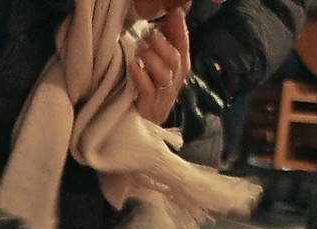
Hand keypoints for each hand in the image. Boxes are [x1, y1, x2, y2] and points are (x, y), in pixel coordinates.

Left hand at [129, 7, 190, 125]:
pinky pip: (147, 91)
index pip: (183, 47)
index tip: (173, 12)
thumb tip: (175, 12)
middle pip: (174, 60)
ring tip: (139, 51)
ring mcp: (162, 97)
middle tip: (148, 34)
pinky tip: (133, 67)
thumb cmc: (150, 91)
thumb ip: (168, 40)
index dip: (179, 30)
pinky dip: (141, 78)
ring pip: (164, 75)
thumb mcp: (160, 65)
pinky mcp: (148, 108)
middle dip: (161, 44)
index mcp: (179, 70)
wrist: (144, 128)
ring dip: (151, 59)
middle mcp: (174, 82)